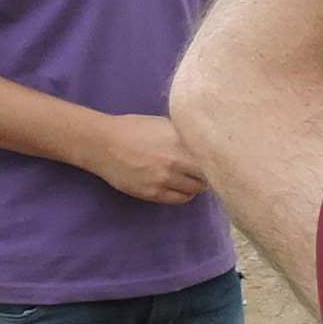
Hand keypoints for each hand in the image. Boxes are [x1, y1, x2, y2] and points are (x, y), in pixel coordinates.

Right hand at [84, 113, 208, 205]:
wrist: (103, 143)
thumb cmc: (134, 129)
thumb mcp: (163, 124)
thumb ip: (185, 135)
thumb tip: (206, 142)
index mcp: (180, 140)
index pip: (212, 157)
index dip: (218, 159)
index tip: (219, 159)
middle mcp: (175, 161)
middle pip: (207, 176)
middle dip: (209, 173)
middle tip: (207, 170)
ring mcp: (164, 179)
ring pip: (195, 190)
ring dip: (197, 184)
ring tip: (191, 177)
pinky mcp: (153, 193)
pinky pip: (180, 199)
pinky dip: (185, 194)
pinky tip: (181, 185)